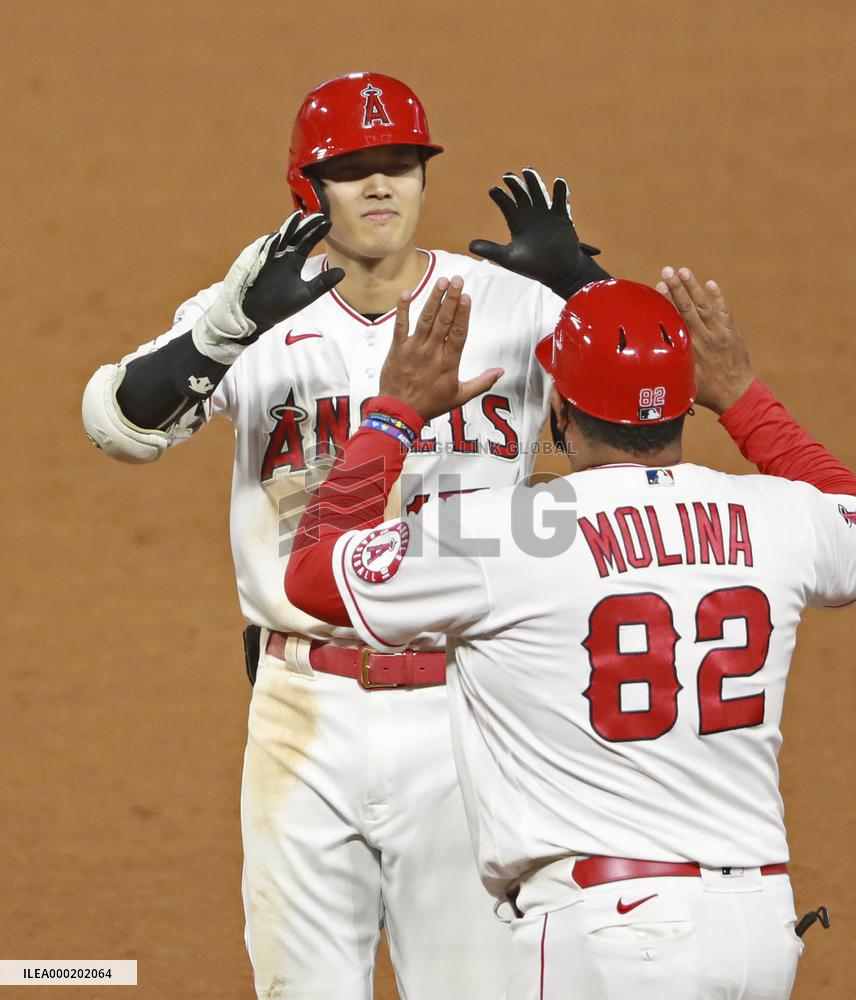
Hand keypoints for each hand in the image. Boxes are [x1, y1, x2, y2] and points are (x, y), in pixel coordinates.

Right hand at [242, 213, 343, 331]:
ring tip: (298, 215)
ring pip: (280, 240)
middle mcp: (282, 257)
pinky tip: (278, 235)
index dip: (316, 233)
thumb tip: (343, 272)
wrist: (259, 317)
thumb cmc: (280, 305)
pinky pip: (263, 253)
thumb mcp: (307, 293)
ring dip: (288, 228)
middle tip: (318, 213)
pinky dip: (270, 245)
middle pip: (295, 236)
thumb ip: (323, 282)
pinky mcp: (258, 267)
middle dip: (305, 225)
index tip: (329, 223)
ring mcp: (269, 259)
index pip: (306, 243)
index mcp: (293, 261)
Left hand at [379, 277, 503, 420]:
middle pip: (443, 321)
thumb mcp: (460, 397)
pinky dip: (402, 309)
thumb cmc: (430, 404)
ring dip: (433, 298)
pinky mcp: (397, 348)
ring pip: (425, 319)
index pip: (458, 333)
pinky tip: (406, 293)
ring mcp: (414, 348)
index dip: (462, 313)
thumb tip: (500, 372)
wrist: (400, 412)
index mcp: (449, 362)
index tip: (466, 296)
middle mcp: (432, 352)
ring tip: (440, 281)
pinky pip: (400, 325)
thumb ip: (482, 383)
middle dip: (450, 298)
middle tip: (456, 280)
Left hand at [469, 168, 603, 298]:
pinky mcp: (562, 217)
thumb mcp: (509, 258)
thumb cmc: (533, 266)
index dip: (500, 196)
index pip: (506, 204)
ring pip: (539, 192)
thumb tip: (469, 246)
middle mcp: (530, 214)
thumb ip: (491, 250)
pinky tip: (558, 181)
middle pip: (521, 193)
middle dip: (515, 184)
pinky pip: (560, 201)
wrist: (558, 273)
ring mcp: (546, 214)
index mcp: (516, 222)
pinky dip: (560, 191)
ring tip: (528, 171)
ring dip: (534, 182)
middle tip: (508, 175)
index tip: (493, 190)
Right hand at [657, 267, 753, 414]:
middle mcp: (705, 336)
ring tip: (683, 270)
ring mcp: (720, 332)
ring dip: (694, 287)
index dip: (667, 302)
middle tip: (667, 270)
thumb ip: (668, 368)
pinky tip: (710, 284)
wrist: (737, 394)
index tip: (658, 287)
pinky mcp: (731, 332)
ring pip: (705, 305)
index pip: (676, 319)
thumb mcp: (683, 383)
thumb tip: (647, 362)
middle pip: (688, 307)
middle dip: (677, 287)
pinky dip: (717, 297)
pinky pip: (724, 311)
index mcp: (691, 348)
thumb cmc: (706, 392)